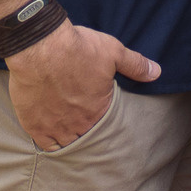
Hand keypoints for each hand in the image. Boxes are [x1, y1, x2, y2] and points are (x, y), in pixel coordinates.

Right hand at [3, 22, 160, 149]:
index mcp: (98, 111)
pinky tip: (51, 135)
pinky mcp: (34, 124)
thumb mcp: (113, 51)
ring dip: (69, 139)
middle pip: (85, 138)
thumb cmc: (77, 47)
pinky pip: (45, 144)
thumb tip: (157, 72)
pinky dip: (49, 142)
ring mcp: (55, 127)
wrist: (41, 45)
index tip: (98, 114)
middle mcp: (78, 125)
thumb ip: (135, 65)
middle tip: (83, 123)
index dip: (103, 122)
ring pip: (66, 144)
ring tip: (69, 130)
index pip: (106, 128)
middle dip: (86, 132)